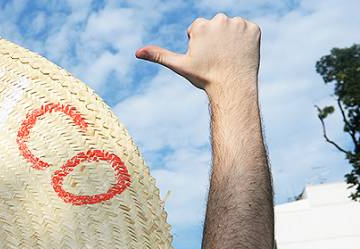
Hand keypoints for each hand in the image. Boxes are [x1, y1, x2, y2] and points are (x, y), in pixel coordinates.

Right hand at [136, 13, 259, 95]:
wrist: (233, 87)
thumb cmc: (204, 77)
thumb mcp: (180, 65)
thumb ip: (159, 55)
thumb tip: (137, 52)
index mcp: (200, 26)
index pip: (197, 29)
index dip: (199, 45)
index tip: (204, 58)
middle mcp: (220, 19)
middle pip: (214, 26)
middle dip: (214, 38)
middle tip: (216, 58)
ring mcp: (239, 24)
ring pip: (231, 27)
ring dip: (230, 38)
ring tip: (228, 56)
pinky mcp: (254, 29)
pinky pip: (247, 31)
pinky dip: (245, 40)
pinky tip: (240, 53)